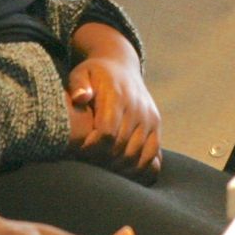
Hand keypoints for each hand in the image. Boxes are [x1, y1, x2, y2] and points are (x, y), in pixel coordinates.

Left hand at [66, 23, 162, 182]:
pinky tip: (122, 169)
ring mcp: (150, 118)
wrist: (122, 66)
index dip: (92, 148)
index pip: (107, 133)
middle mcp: (138, 108)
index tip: (79, 150)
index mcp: (118, 96)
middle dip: (102, 161)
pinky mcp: (156, 125)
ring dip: (119, 168)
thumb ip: (79, 84)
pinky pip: (152, 155)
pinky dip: (138, 168)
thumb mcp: (82, 72)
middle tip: (88, 164)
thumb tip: (81, 97)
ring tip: (102, 168)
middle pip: (121, 148)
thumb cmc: (95, 74)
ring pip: (137, 156)